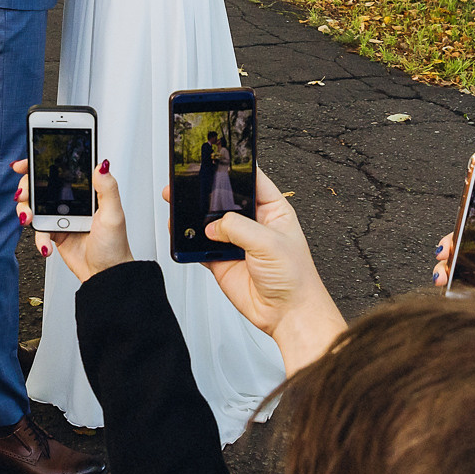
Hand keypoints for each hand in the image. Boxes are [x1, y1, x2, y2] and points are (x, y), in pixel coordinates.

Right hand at [11, 158, 131, 282]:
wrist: (106, 275)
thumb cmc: (114, 246)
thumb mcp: (113, 214)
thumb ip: (108, 189)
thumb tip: (102, 166)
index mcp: (85, 192)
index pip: (60, 172)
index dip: (40, 166)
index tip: (25, 165)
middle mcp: (70, 203)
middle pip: (39, 187)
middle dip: (27, 189)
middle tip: (24, 195)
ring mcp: (60, 218)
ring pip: (33, 207)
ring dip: (26, 211)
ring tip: (29, 219)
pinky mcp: (54, 234)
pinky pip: (38, 231)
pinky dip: (38, 238)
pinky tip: (46, 245)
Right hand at [166, 169, 345, 373]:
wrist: (288, 314)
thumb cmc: (295, 278)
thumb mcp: (270, 243)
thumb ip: (239, 228)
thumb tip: (214, 225)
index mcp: (272, 210)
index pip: (251, 180)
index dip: (234, 170)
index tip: (216, 159)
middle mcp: (253, 224)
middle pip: (224, 200)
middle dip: (207, 192)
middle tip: (189, 183)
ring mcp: (236, 242)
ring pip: (209, 222)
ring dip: (195, 217)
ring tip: (179, 206)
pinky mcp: (222, 261)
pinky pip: (200, 246)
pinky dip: (189, 241)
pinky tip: (183, 235)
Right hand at [431, 204, 474, 321]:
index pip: (474, 232)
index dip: (459, 231)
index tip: (452, 237)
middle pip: (458, 249)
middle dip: (444, 251)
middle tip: (443, 255)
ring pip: (454, 269)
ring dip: (442, 271)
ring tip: (442, 278)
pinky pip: (461, 289)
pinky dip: (450, 288)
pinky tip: (449, 290)